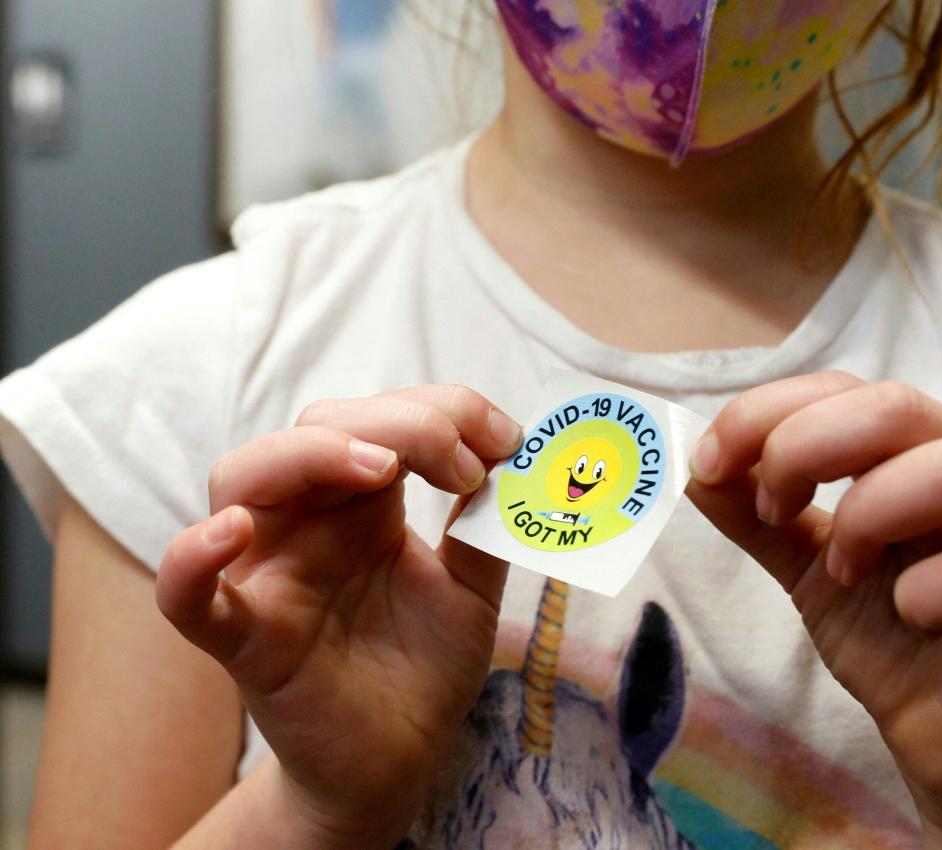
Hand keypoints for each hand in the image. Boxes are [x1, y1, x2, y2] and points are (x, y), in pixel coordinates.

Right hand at [156, 386, 522, 844]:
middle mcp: (306, 523)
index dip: (443, 412)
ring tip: (381, 468)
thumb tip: (512, 456)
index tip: (505, 441)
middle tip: (463, 465)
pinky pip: (188, 596)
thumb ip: (483, 523)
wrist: (399, 759)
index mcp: (360, 505)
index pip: (377, 420)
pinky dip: (193, 559)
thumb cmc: (423, 665)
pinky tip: (235, 532)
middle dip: (398, 424)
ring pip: (242, 480)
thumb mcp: (473, 585)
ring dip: (311, 454)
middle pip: (315, 430)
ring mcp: (268, 574)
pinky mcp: (245, 639)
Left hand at [688, 372, 941, 845]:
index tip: (709, 461)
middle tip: (771, 505)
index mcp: (920, 458)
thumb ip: (759, 516)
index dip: (769, 411)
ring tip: (841, 568)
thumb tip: (693, 467)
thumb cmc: (894, 638)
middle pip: (903, 408)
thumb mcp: (809, 567)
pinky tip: (907, 612)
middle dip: (809, 445)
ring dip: (871, 511)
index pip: (848, 390)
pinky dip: (936, 586)